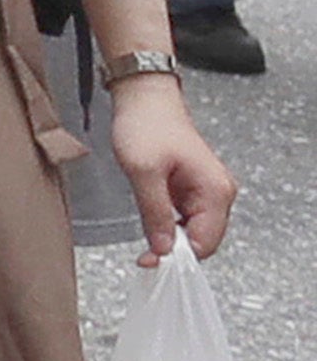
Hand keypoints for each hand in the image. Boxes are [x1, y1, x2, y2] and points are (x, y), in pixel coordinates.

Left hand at [110, 72, 236, 258]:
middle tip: (143, 257)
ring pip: (193, 230)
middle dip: (175, 251)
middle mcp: (218, 192)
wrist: (143, 99)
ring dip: (171, 239)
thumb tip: (163, 248)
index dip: (179, 257)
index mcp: (215, 190)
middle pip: (203, 240)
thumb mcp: (143, 172)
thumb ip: (154, 212)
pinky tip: (151, 225)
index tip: (150, 261)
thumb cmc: (146, 126)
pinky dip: (169, 226)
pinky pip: (185, 218)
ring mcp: (206, 191)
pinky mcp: (192, 188)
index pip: (206, 242)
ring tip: (144, 241)